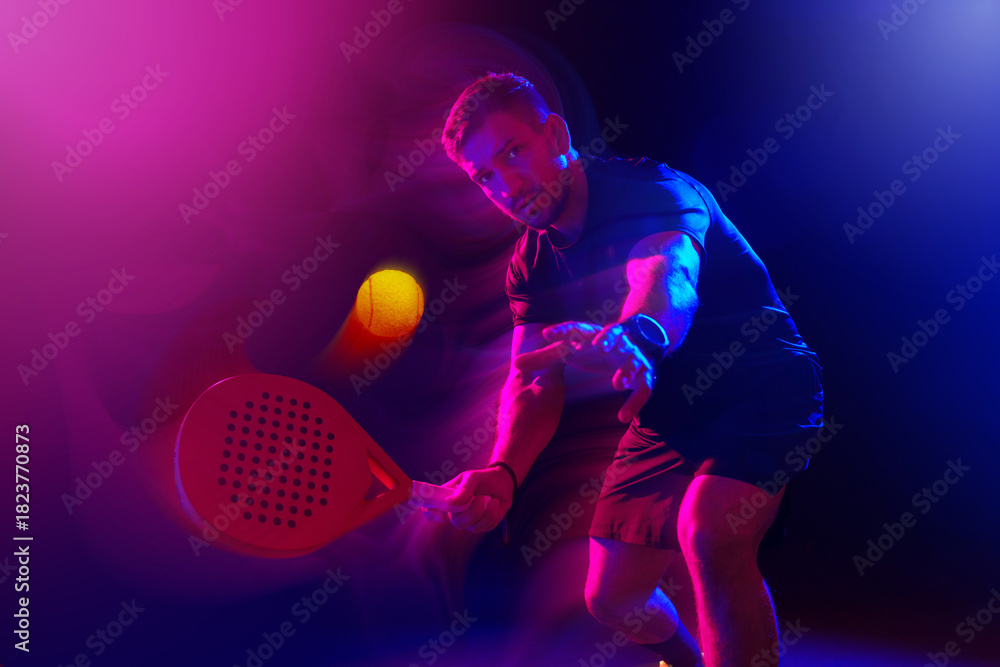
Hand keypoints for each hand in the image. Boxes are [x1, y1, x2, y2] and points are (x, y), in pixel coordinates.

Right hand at [422, 467, 514, 532]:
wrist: (504, 481)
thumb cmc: (484, 477)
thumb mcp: (473, 477)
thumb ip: (463, 489)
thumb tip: (449, 502)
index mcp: (449, 498)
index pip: (431, 510)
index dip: (432, 515)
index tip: (442, 516)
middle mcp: (457, 512)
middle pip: (457, 523)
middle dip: (473, 512)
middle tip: (481, 498)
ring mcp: (470, 520)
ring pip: (473, 527)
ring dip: (486, 512)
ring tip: (492, 499)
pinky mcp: (484, 524)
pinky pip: (487, 527)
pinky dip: (494, 514)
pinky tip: (496, 503)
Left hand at [514, 321, 653, 422]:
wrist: (633, 343)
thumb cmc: (593, 348)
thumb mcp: (570, 351)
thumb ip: (545, 358)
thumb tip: (516, 362)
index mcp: (590, 335)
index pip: (575, 329)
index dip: (562, 331)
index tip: (547, 334)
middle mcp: (613, 342)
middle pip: (611, 335)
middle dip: (607, 339)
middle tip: (598, 345)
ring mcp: (630, 356)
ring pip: (631, 361)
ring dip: (625, 371)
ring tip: (617, 383)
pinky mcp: (643, 374)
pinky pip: (642, 388)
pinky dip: (635, 402)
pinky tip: (624, 417)